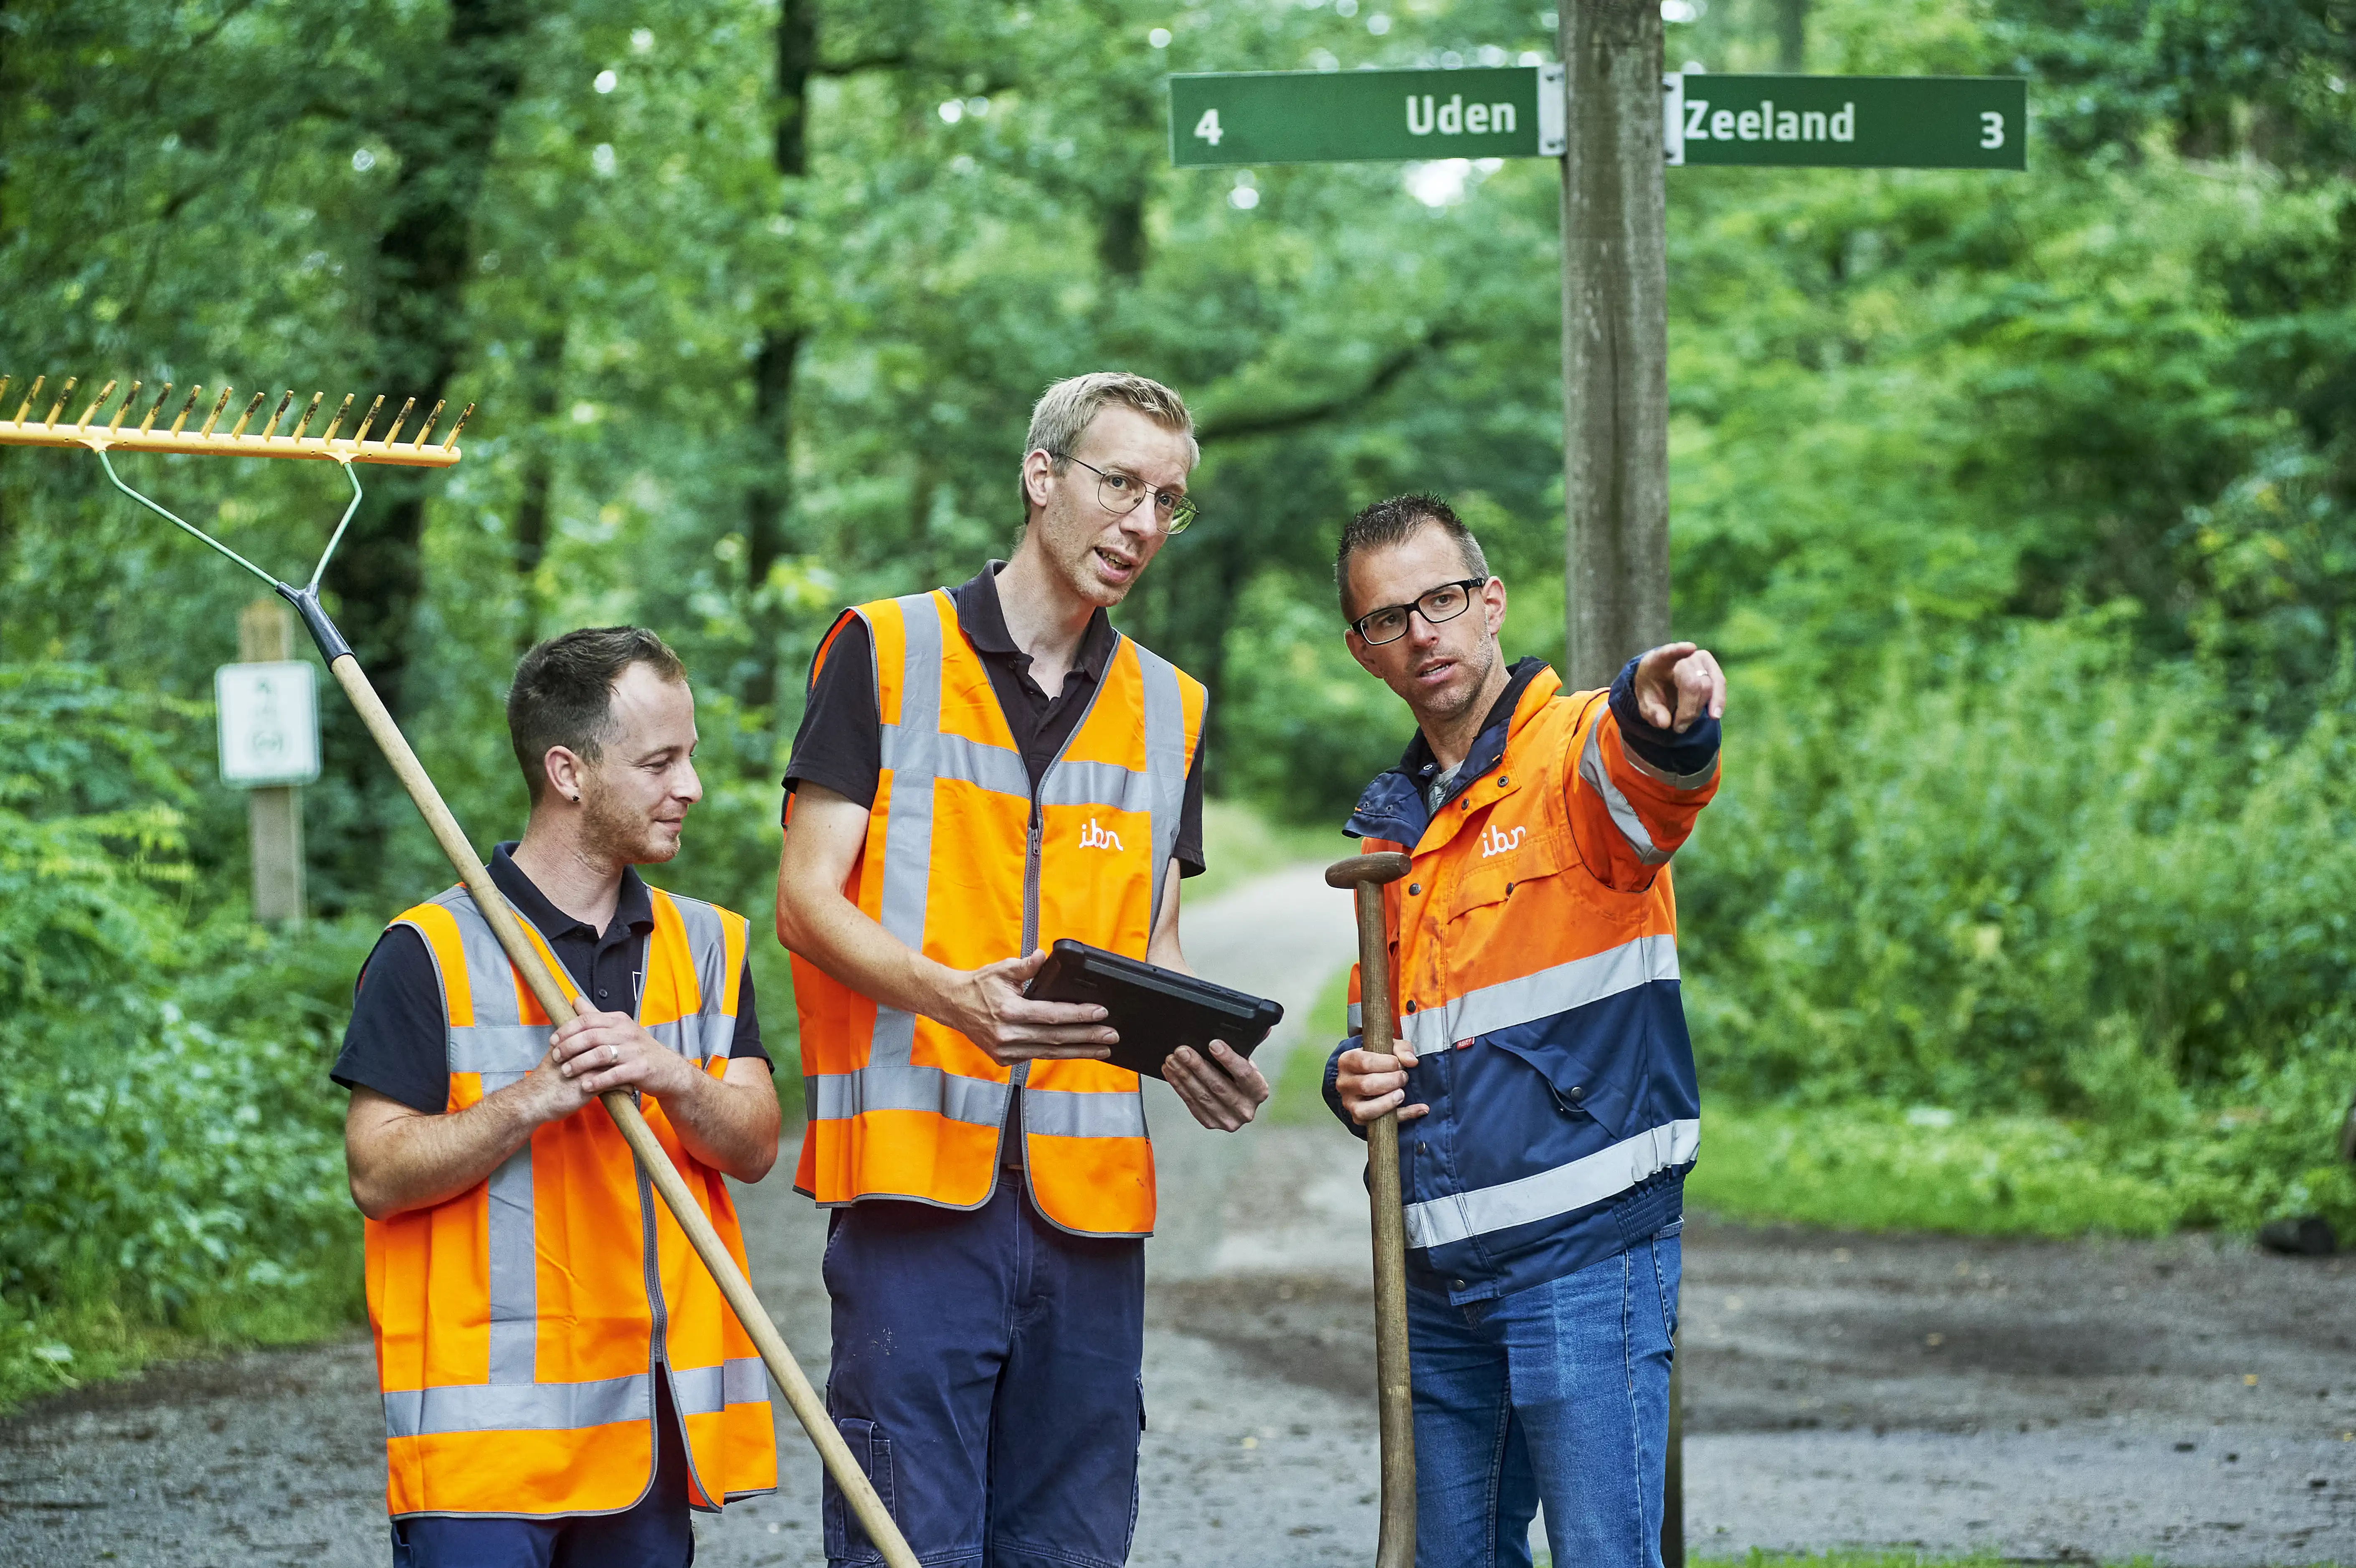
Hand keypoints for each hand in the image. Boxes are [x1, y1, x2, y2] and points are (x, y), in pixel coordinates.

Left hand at [544, 1009, 697, 1103]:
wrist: (668, 1069)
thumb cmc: (638, 1050)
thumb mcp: (620, 1029)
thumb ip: (596, 1017)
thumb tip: (575, 1001)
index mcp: (619, 1020)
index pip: (588, 1020)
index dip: (567, 1030)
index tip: (553, 1041)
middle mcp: (627, 1032)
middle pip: (591, 1036)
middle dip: (569, 1047)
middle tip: (556, 1058)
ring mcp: (635, 1051)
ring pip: (600, 1054)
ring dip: (579, 1064)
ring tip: (566, 1072)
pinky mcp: (641, 1069)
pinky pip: (615, 1074)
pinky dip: (597, 1081)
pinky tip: (585, 1086)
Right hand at [942, 950, 1116, 1066]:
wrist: (952, 1005)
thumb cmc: (978, 986)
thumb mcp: (1001, 969)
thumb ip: (1026, 966)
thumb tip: (1043, 957)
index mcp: (1009, 1011)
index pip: (1052, 1014)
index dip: (1078, 1014)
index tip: (1100, 1013)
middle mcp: (1008, 1035)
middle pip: (1057, 1038)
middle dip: (1088, 1038)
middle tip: (1112, 1036)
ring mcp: (1006, 1050)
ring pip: (1050, 1052)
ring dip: (1079, 1051)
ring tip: (1103, 1049)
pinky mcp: (1005, 1059)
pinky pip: (1038, 1056)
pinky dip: (1059, 1053)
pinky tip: (1077, 1050)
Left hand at [1165, 1040, 1269, 1131]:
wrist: (1235, 1101)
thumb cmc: (1239, 1077)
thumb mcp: (1247, 1061)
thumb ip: (1250, 1044)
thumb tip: (1263, 1027)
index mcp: (1259, 1091)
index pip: (1245, 1074)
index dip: (1229, 1059)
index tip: (1213, 1044)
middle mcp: (1246, 1110)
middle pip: (1219, 1086)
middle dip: (1198, 1066)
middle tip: (1183, 1051)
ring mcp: (1228, 1120)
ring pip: (1202, 1096)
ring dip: (1184, 1075)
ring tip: (1172, 1059)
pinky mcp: (1210, 1123)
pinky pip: (1191, 1103)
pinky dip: (1179, 1086)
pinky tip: (1171, 1073)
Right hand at [1335, 1046, 1426, 1125]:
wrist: (1367, 1075)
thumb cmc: (1378, 1060)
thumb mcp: (1390, 1047)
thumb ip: (1402, 1049)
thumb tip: (1411, 1061)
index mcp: (1347, 1061)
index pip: (1364, 1062)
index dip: (1387, 1063)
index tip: (1398, 1063)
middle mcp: (1344, 1083)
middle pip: (1366, 1085)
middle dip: (1391, 1082)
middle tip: (1403, 1077)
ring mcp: (1349, 1103)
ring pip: (1366, 1110)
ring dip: (1389, 1102)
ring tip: (1402, 1094)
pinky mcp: (1359, 1118)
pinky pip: (1379, 1123)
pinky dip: (1404, 1116)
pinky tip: (1420, 1108)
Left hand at [1631, 642, 1726, 733]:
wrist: (1661, 680)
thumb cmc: (1652, 690)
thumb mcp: (1645, 702)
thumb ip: (1652, 712)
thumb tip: (1664, 723)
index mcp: (1659, 660)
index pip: (1668, 653)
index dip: (1679, 650)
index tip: (1690, 648)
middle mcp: (1682, 656)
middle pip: (1692, 683)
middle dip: (1688, 710)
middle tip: (1677, 728)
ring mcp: (1699, 659)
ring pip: (1708, 685)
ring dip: (1699, 709)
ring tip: (1686, 725)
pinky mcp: (1711, 667)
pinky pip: (1719, 683)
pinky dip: (1718, 701)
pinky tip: (1714, 715)